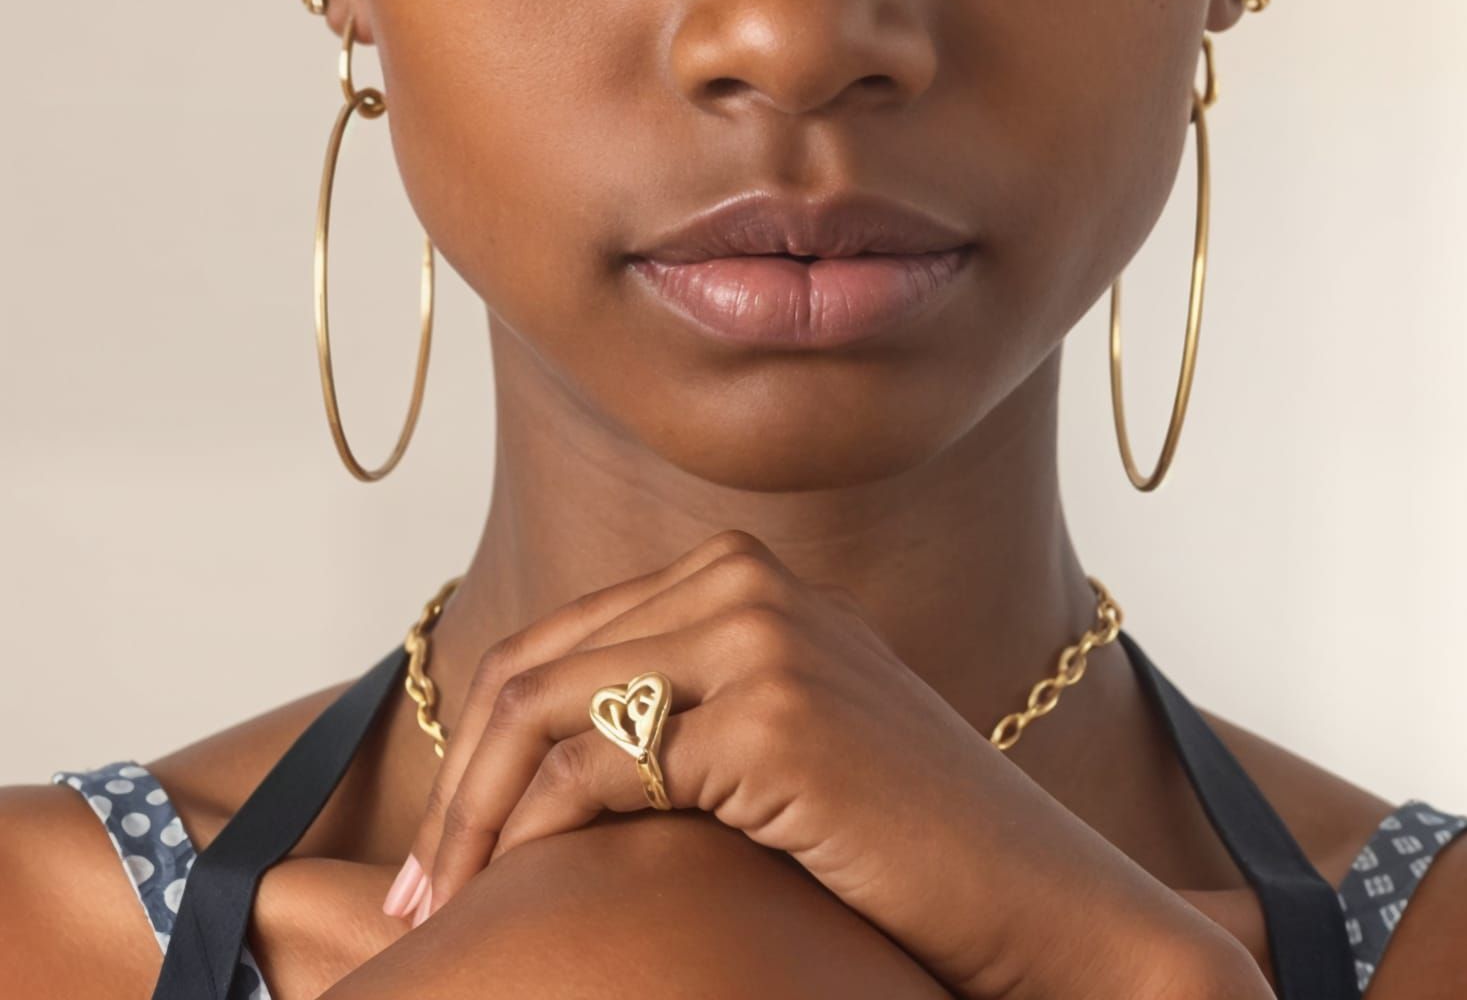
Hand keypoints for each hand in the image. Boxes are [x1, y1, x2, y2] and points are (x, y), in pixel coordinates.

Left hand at [385, 530, 1261, 999]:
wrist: (1034, 898)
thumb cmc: (899, 845)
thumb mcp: (769, 746)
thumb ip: (674, 713)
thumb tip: (527, 765)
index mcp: (739, 572)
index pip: (556, 643)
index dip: (477, 745)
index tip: (440, 854)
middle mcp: (743, 578)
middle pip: (533, 668)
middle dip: (456, 786)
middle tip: (416, 898)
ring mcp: (760, 634)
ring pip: (545, 711)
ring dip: (474, 817)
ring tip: (442, 910)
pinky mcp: (773, 709)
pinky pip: (599, 771)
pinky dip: (535, 835)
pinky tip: (518, 895)